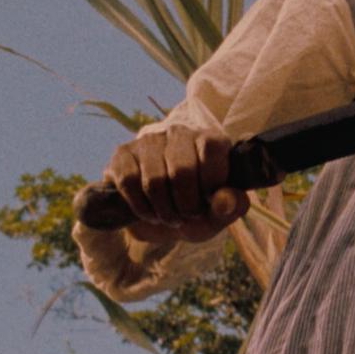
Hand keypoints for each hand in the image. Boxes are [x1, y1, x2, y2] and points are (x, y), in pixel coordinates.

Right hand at [102, 125, 248, 242]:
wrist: (160, 220)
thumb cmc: (196, 211)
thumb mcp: (219, 215)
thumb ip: (231, 206)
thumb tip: (224, 201)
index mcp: (211, 139)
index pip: (212, 147)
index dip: (211, 181)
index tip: (209, 201)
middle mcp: (180, 133)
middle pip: (182, 170)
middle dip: (186, 204)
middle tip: (187, 216)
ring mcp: (149, 141)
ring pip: (154, 179)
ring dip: (163, 209)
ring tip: (170, 218)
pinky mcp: (123, 154)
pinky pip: (128, 181)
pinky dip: (140, 206)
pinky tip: (149, 213)